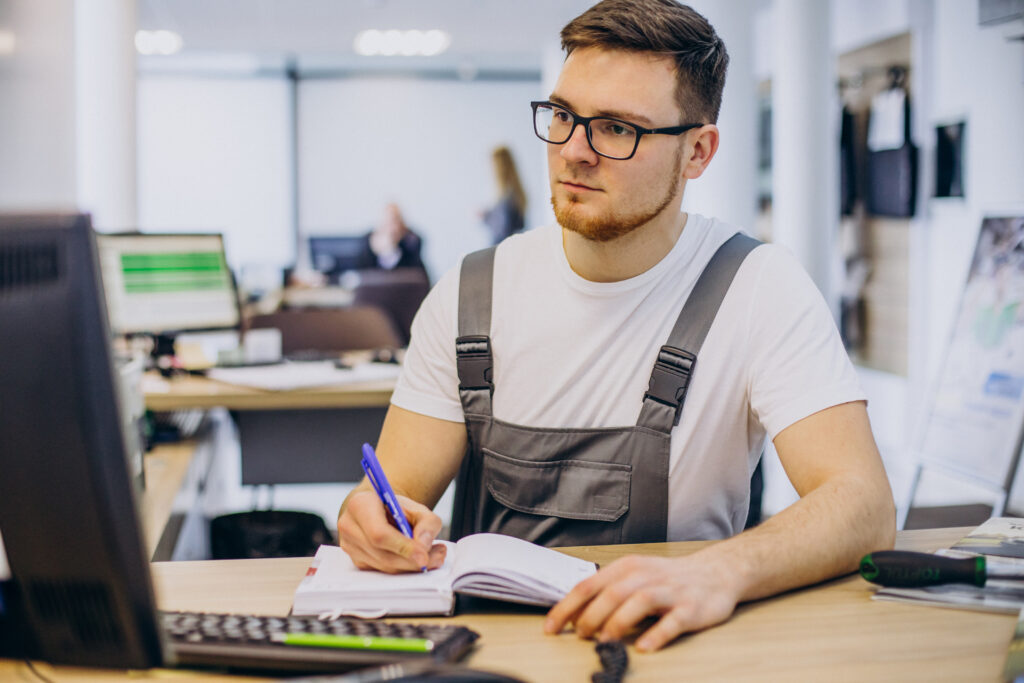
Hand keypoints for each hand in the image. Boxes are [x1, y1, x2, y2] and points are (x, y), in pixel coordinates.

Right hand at [336, 490, 446, 572]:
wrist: (378, 510)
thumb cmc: (395, 507)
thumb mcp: (416, 507)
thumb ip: (427, 522)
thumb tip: (424, 544)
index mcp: (360, 505)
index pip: (379, 533)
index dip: (402, 547)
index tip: (424, 556)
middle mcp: (349, 526)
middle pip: (382, 554)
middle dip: (412, 561)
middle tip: (437, 557)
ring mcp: (350, 546)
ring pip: (383, 566)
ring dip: (411, 566)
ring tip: (434, 556)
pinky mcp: (356, 560)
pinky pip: (382, 571)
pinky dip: (403, 569)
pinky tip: (418, 559)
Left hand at [544, 553, 742, 651]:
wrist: (715, 573)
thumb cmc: (667, 579)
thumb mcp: (634, 577)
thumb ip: (607, 592)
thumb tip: (575, 616)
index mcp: (626, 567)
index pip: (589, 585)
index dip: (567, 607)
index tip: (551, 627)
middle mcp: (646, 576)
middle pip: (612, 593)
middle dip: (591, 616)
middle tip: (580, 636)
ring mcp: (670, 591)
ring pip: (639, 602)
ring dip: (618, 622)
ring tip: (604, 641)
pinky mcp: (691, 608)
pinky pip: (673, 621)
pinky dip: (657, 634)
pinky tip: (644, 646)